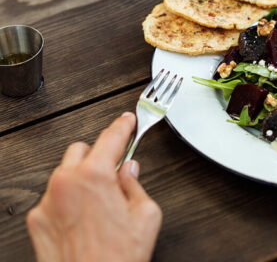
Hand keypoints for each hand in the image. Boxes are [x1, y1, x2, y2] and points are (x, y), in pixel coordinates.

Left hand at [26, 112, 161, 261]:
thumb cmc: (118, 258)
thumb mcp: (146, 216)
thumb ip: (136, 185)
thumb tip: (129, 171)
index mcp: (94, 176)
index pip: (110, 138)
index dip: (122, 126)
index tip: (127, 121)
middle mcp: (65, 184)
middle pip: (81, 150)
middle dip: (98, 156)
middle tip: (114, 173)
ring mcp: (48, 202)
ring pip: (65, 173)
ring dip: (81, 178)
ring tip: (99, 204)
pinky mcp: (38, 220)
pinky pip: (54, 197)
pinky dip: (68, 200)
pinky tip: (83, 219)